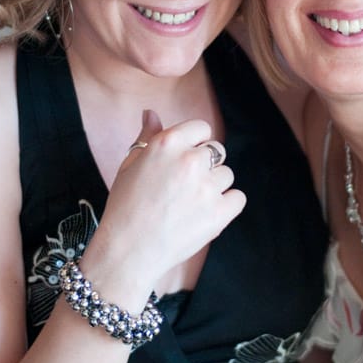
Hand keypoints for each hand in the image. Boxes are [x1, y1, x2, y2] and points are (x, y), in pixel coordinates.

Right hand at [91, 110, 245, 296]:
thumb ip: (147, 136)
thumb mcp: (130, 165)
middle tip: (183, 187)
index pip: (201, 128)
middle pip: (216, 151)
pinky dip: (226, 205)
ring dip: (214, 185)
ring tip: (189, 204)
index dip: (194, 143)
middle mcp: (190, 160)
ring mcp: (207, 187)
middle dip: (204, 165)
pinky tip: (205, 213)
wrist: (128, 250)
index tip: (184, 160)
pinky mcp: (220, 213)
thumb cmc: (125, 206)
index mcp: (168, 143)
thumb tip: (151, 112)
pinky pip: (237, 198)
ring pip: (227, 175)